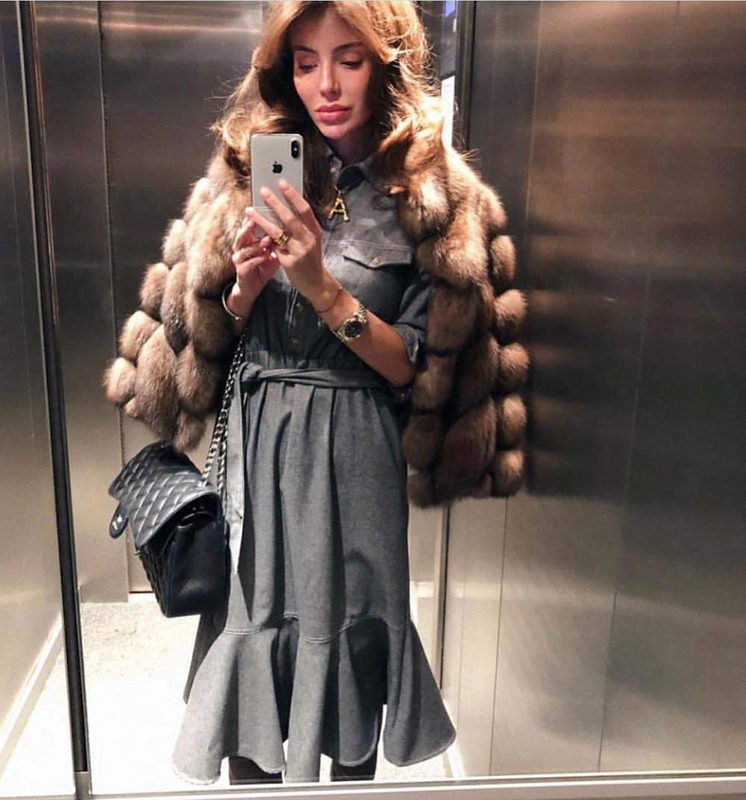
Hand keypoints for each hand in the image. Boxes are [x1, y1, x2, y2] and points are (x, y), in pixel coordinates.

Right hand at [231, 211, 281, 302]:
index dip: (256, 216)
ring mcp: (239, 258)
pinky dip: (258, 259)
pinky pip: (249, 263)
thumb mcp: (272, 252)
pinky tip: (267, 256)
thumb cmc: (263, 267)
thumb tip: (290, 226)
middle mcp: (241, 247)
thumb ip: (277, 240)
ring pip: (245, 248)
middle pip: (242, 233)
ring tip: (268, 239)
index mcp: (248, 240)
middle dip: (250, 225)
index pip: (249, 225)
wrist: (252, 287)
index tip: (266, 209)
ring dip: (257, 243)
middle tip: (258, 218)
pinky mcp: (241, 270)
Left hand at [250, 180, 329, 303]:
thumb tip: (285, 207)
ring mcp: (299, 251)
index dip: (292, 195)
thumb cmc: (311, 259)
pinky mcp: (289, 262)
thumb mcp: (311, 240)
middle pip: (290, 217)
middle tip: (263, 191)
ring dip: (261, 219)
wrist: (316, 283)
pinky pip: (273, 247)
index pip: (304, 209)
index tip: (282, 182)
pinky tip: (254, 232)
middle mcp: (308, 239)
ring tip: (250, 210)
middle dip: (275, 203)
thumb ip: (301, 226)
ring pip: (277, 232)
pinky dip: (263, 239)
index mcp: (315, 231)